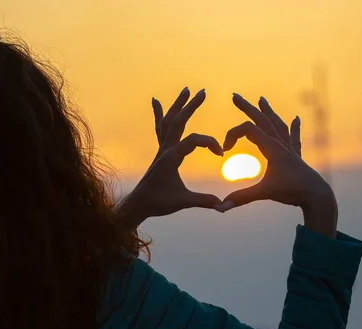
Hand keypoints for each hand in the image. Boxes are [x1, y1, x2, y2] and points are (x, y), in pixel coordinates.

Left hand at [114, 87, 223, 229]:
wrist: (138, 204)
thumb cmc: (158, 202)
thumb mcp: (182, 202)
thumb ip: (203, 201)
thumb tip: (223, 205)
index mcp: (170, 158)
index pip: (194, 141)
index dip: (210, 143)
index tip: (221, 154)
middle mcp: (164, 149)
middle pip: (178, 122)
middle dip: (191, 106)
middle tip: (203, 92)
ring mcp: (161, 149)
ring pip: (168, 122)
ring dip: (177, 105)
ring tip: (186, 90)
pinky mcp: (160, 152)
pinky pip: (159, 129)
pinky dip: (159, 114)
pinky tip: (155, 102)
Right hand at [215, 93, 337, 237]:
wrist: (318, 195)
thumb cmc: (292, 192)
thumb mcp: (264, 193)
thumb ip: (242, 198)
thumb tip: (220, 207)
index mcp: (272, 148)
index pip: (247, 130)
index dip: (231, 136)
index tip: (224, 151)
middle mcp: (280, 144)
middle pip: (261, 120)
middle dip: (247, 107)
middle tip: (235, 96)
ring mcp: (289, 149)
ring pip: (277, 125)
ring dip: (267, 112)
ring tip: (262, 100)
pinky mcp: (296, 157)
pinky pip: (293, 137)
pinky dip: (294, 127)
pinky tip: (297, 119)